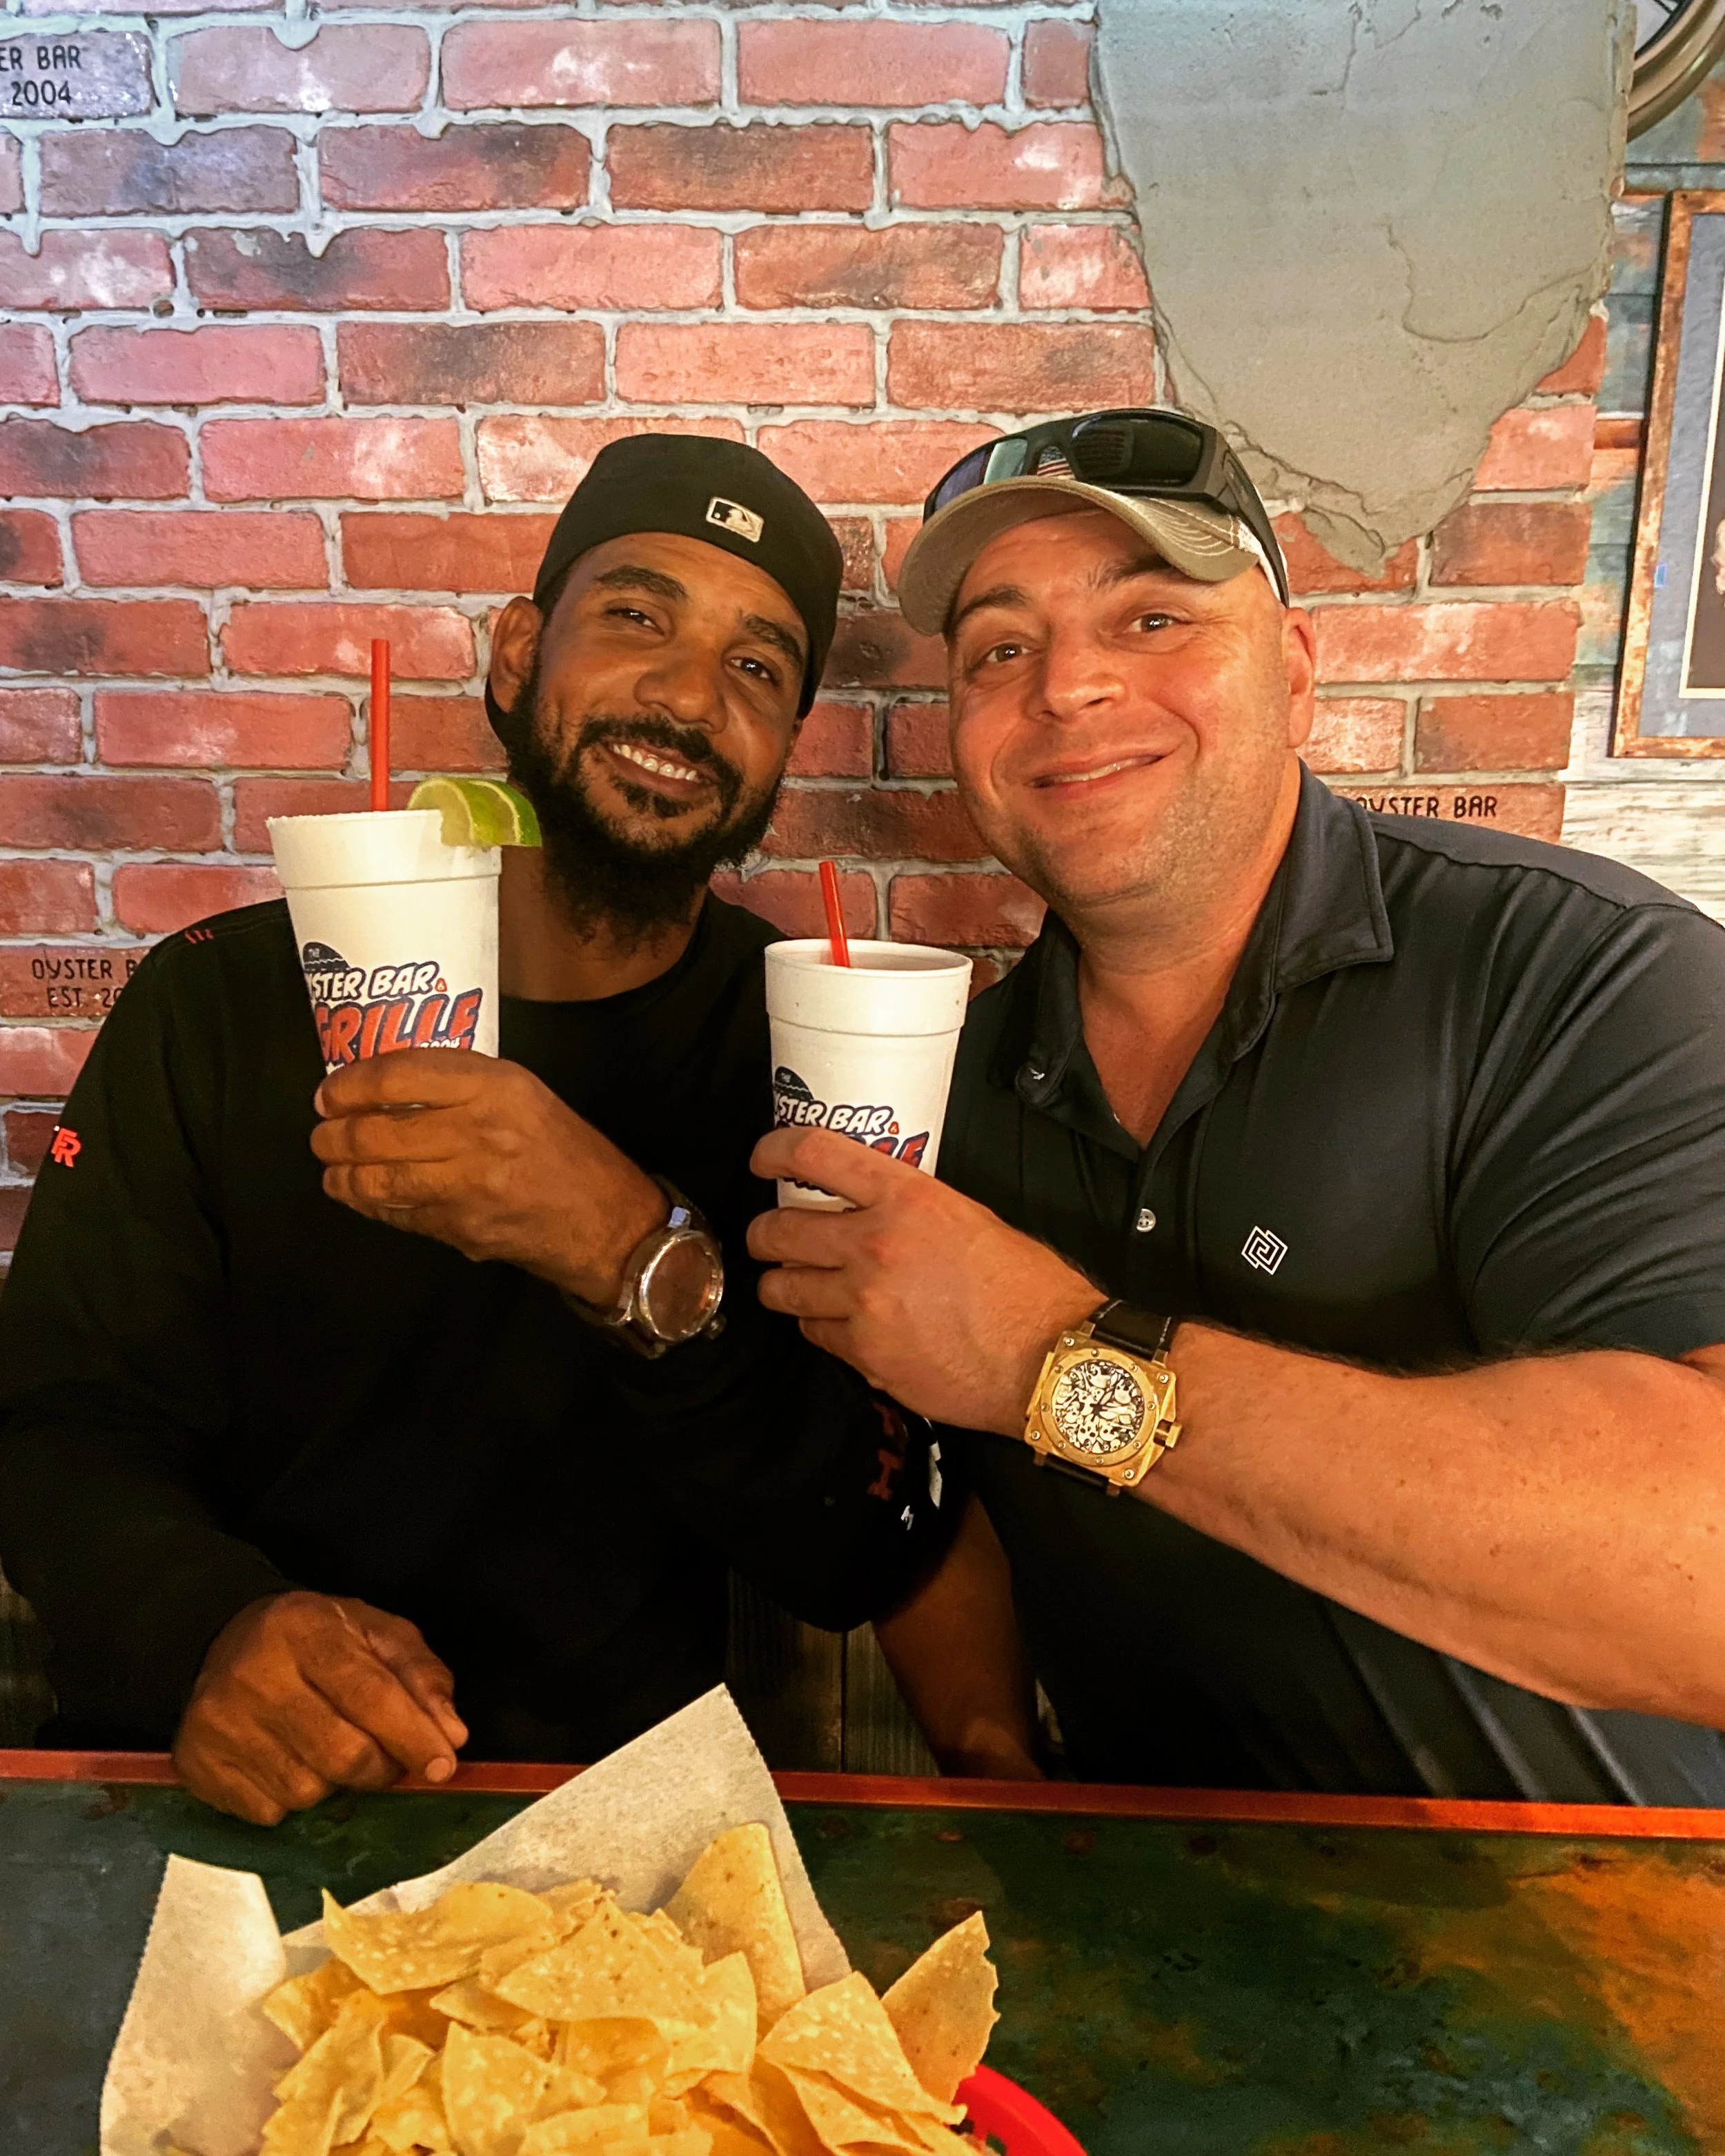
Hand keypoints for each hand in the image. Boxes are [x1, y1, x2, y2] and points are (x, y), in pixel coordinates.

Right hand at [172, 1591, 468, 1825]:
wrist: (220, 1640)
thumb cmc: (312, 1640)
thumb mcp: (375, 1633)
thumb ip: (420, 1676)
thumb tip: (450, 1734)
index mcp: (303, 1629)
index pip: (369, 1694)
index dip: (412, 1735)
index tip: (442, 1764)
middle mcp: (253, 1674)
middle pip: (341, 1753)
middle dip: (380, 1768)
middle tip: (388, 1760)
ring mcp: (219, 1723)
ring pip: (306, 1790)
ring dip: (335, 1784)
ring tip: (328, 1748)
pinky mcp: (197, 1763)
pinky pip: (268, 1811)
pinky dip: (291, 1799)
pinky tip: (288, 1761)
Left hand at [311, 1049, 664, 1303]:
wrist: (605, 1220)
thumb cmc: (563, 1149)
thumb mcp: (522, 1092)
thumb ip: (460, 1082)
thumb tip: (385, 1083)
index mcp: (495, 1087)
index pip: (399, 1075)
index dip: (350, 1084)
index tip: (329, 1092)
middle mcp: (479, 1132)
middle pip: (376, 1130)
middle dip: (334, 1134)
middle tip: (322, 1133)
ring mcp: (467, 1186)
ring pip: (377, 1178)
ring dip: (341, 1174)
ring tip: (332, 1167)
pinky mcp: (461, 1229)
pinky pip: (397, 1214)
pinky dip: (370, 1205)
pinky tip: (362, 1195)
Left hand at [747, 1127, 1099, 1432]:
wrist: (1048, 1358)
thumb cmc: (1027, 1289)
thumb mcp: (970, 1219)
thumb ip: (912, 1209)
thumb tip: (875, 1209)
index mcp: (907, 1198)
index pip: (815, 1154)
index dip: (775, 1150)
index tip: (765, 1157)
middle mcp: (875, 1245)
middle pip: (779, 1229)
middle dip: (765, 1234)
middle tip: (770, 1238)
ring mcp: (863, 1303)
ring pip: (783, 1288)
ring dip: (783, 1284)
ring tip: (795, 1284)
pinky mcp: (864, 1354)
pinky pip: (815, 1332)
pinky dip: (820, 1326)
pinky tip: (839, 1324)